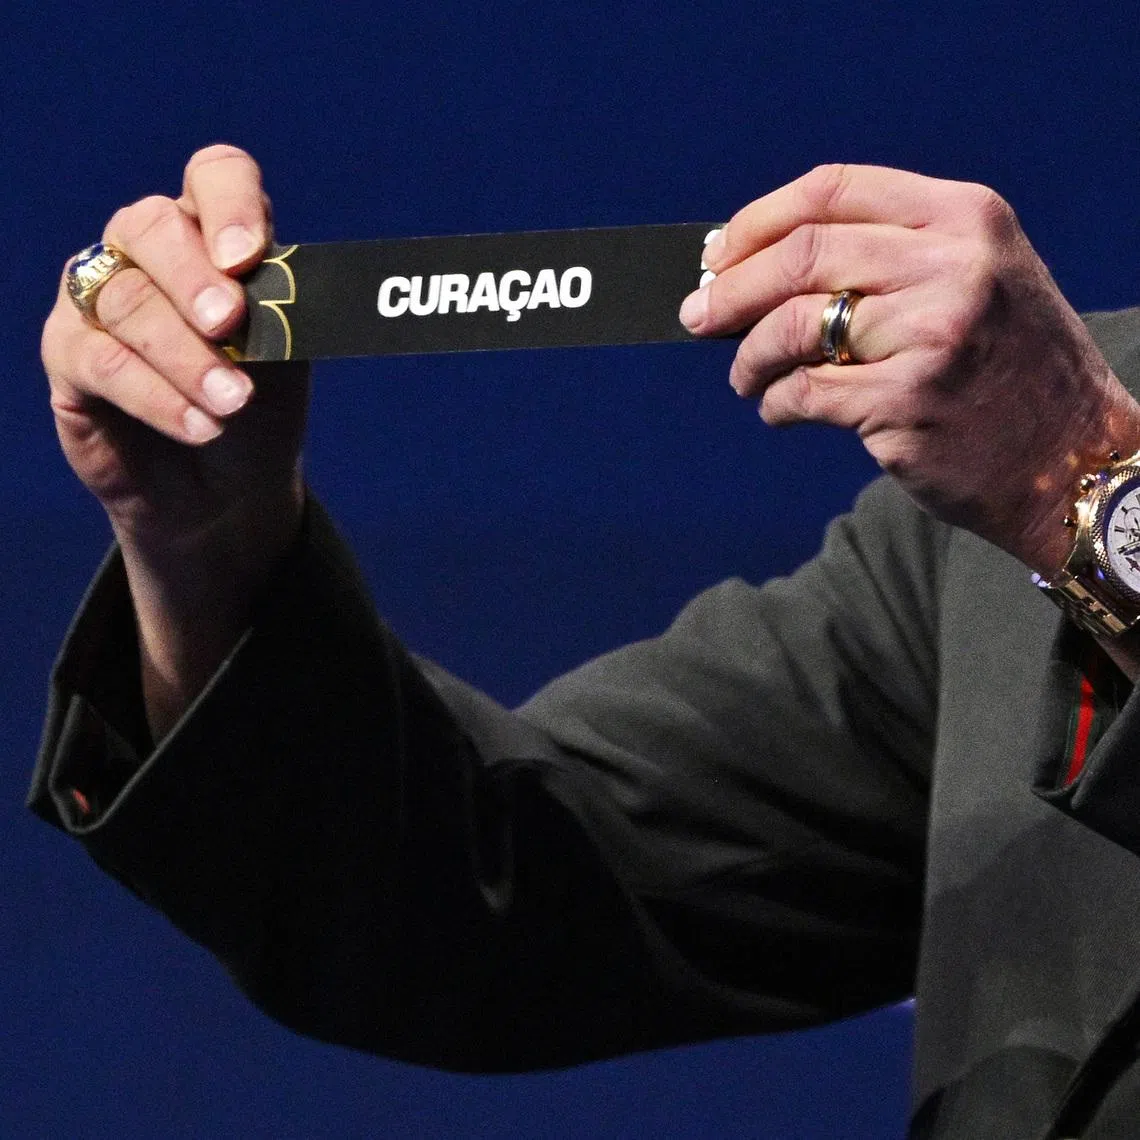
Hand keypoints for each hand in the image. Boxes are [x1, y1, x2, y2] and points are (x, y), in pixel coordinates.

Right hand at [41, 145, 309, 735]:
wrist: (230, 507)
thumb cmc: (269, 429)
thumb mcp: (293, 370)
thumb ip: (292, 316)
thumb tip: (320, 277)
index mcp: (214, 248)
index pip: (214, 178)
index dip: (228, 202)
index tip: (258, 254)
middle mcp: (150, 268)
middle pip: (150, 227)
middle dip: (193, 278)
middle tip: (236, 324)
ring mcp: (100, 314)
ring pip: (118, 299)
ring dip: (177, 352)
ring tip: (228, 405)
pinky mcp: (72, 371)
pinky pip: (91, 360)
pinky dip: (148, 390)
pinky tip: (195, 422)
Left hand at [680, 164, 1139, 576]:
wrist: (1073, 460)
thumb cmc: (1006, 369)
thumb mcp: (974, 279)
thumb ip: (885, 258)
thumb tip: (754, 264)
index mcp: (965, 217)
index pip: (834, 189)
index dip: (758, 221)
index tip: (717, 254)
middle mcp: (953, 265)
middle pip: (801, 254)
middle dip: (730, 289)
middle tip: (697, 316)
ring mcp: (933, 333)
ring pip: (792, 326)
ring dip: (748, 357)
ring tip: (745, 379)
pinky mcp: (907, 401)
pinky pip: (803, 393)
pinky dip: (775, 404)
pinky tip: (779, 410)